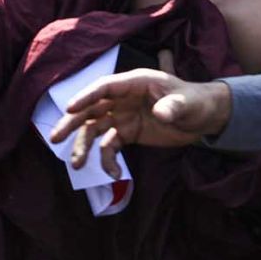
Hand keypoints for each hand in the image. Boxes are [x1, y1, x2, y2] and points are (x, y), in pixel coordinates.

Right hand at [50, 49, 226, 177]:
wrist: (205, 118)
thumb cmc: (196, 102)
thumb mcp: (187, 103)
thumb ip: (173, 107)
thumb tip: (160, 115)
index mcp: (134, 84)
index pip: (104, 88)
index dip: (86, 96)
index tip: (70, 108)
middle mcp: (121, 99)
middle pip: (90, 110)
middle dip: (71, 124)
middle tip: (55, 138)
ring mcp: (122, 117)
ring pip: (94, 130)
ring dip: (83, 146)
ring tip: (76, 164)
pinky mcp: (126, 133)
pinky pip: (110, 147)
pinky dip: (109, 161)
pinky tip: (115, 174)